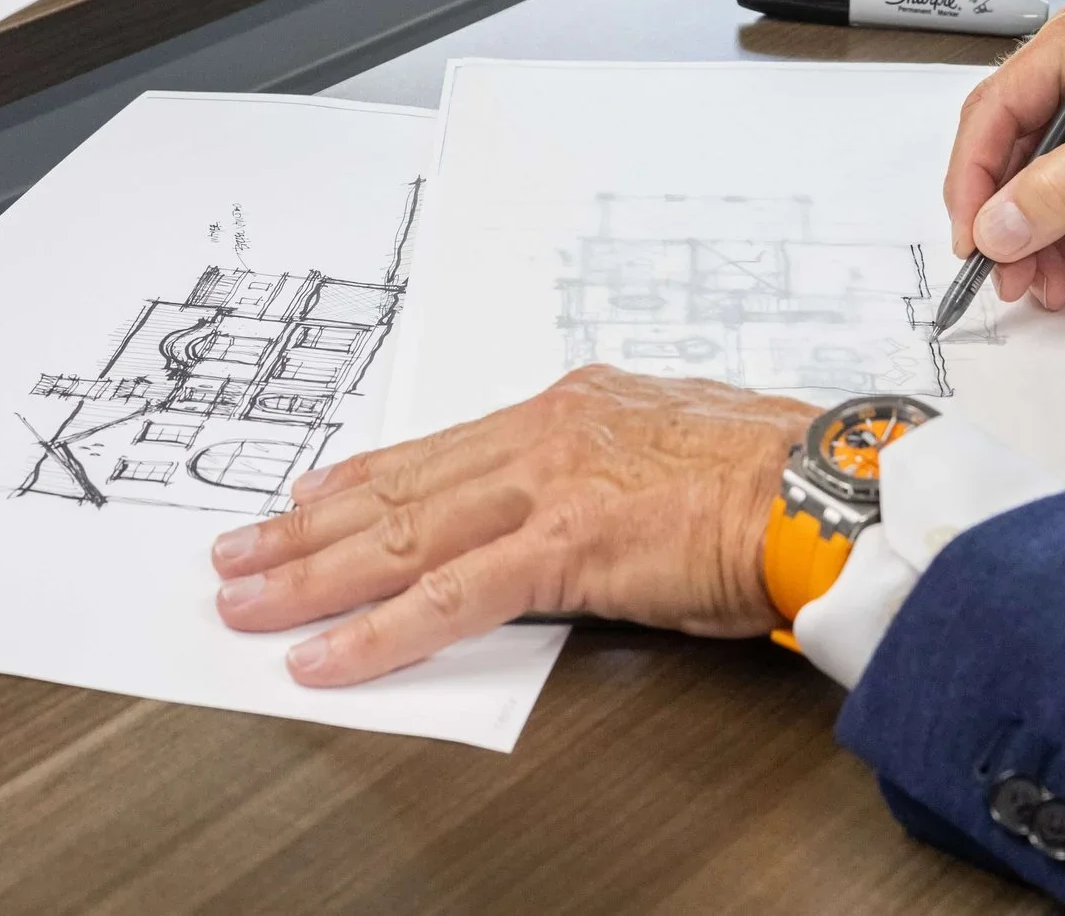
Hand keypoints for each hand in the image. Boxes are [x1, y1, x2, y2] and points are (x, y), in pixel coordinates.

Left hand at [211, 366, 814, 686]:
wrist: (826, 486)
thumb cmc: (774, 475)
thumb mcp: (672, 448)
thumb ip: (607, 471)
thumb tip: (581, 502)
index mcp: (568, 409)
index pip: (438, 449)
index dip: (362, 479)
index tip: (306, 497)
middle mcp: (543, 435)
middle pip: (398, 488)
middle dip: (305, 529)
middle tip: (238, 554)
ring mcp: (545, 489)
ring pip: (400, 536)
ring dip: (311, 576)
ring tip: (247, 601)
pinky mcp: (563, 548)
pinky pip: (448, 598)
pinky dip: (377, 631)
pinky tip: (325, 655)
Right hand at [943, 0, 1064, 310]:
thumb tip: (998, 224)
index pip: (992, 110)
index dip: (973, 174)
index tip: (973, 230)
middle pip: (993, 164)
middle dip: (998, 224)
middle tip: (1007, 269)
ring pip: (1011, 207)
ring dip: (1025, 254)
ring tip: (1050, 283)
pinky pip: (1041, 234)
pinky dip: (1050, 264)